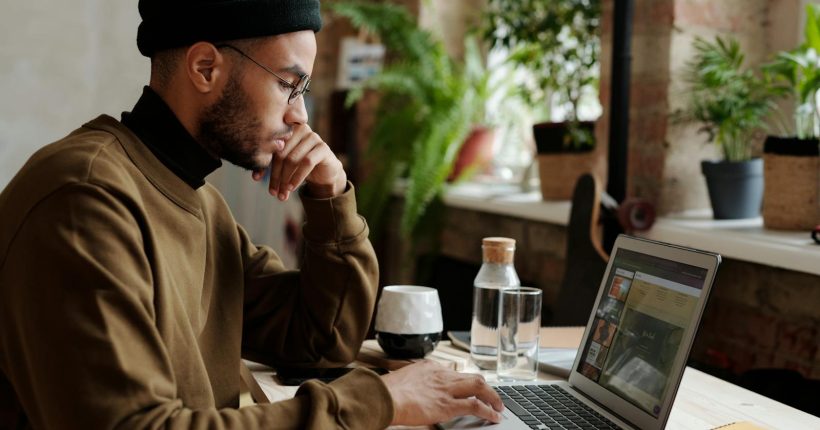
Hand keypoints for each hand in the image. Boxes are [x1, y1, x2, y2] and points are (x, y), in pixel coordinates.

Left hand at [252, 124, 346, 199]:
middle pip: (281, 153)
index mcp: (287, 128)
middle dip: (275, 175)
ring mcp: (313, 136)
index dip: (262, 163)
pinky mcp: (323, 147)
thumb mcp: (283, 165)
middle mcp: (300, 129)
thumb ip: (270, 165)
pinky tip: (292, 188)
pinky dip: (297, 177)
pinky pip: (307, 162)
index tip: (256, 179)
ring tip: (282, 194)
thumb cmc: (300, 166)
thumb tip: (255, 177)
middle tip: (272, 192)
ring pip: (292, 159)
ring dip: (285, 179)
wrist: (324, 172)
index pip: (270, 146)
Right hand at [380, 360, 503, 425]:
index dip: (464, 383)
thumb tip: (414, 393)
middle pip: (472, 377)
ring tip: (498, 406)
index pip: (454, 373)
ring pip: (479, 387)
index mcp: (429, 367)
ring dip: (492, 397)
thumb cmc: (387, 392)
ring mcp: (446, 389)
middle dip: (485, 387)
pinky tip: (494, 417)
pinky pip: (475, 406)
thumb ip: (414, 383)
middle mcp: (441, 374)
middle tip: (492, 396)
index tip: (468, 389)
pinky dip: (488, 411)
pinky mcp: (448, 405)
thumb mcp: (402, 380)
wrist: (384, 397)